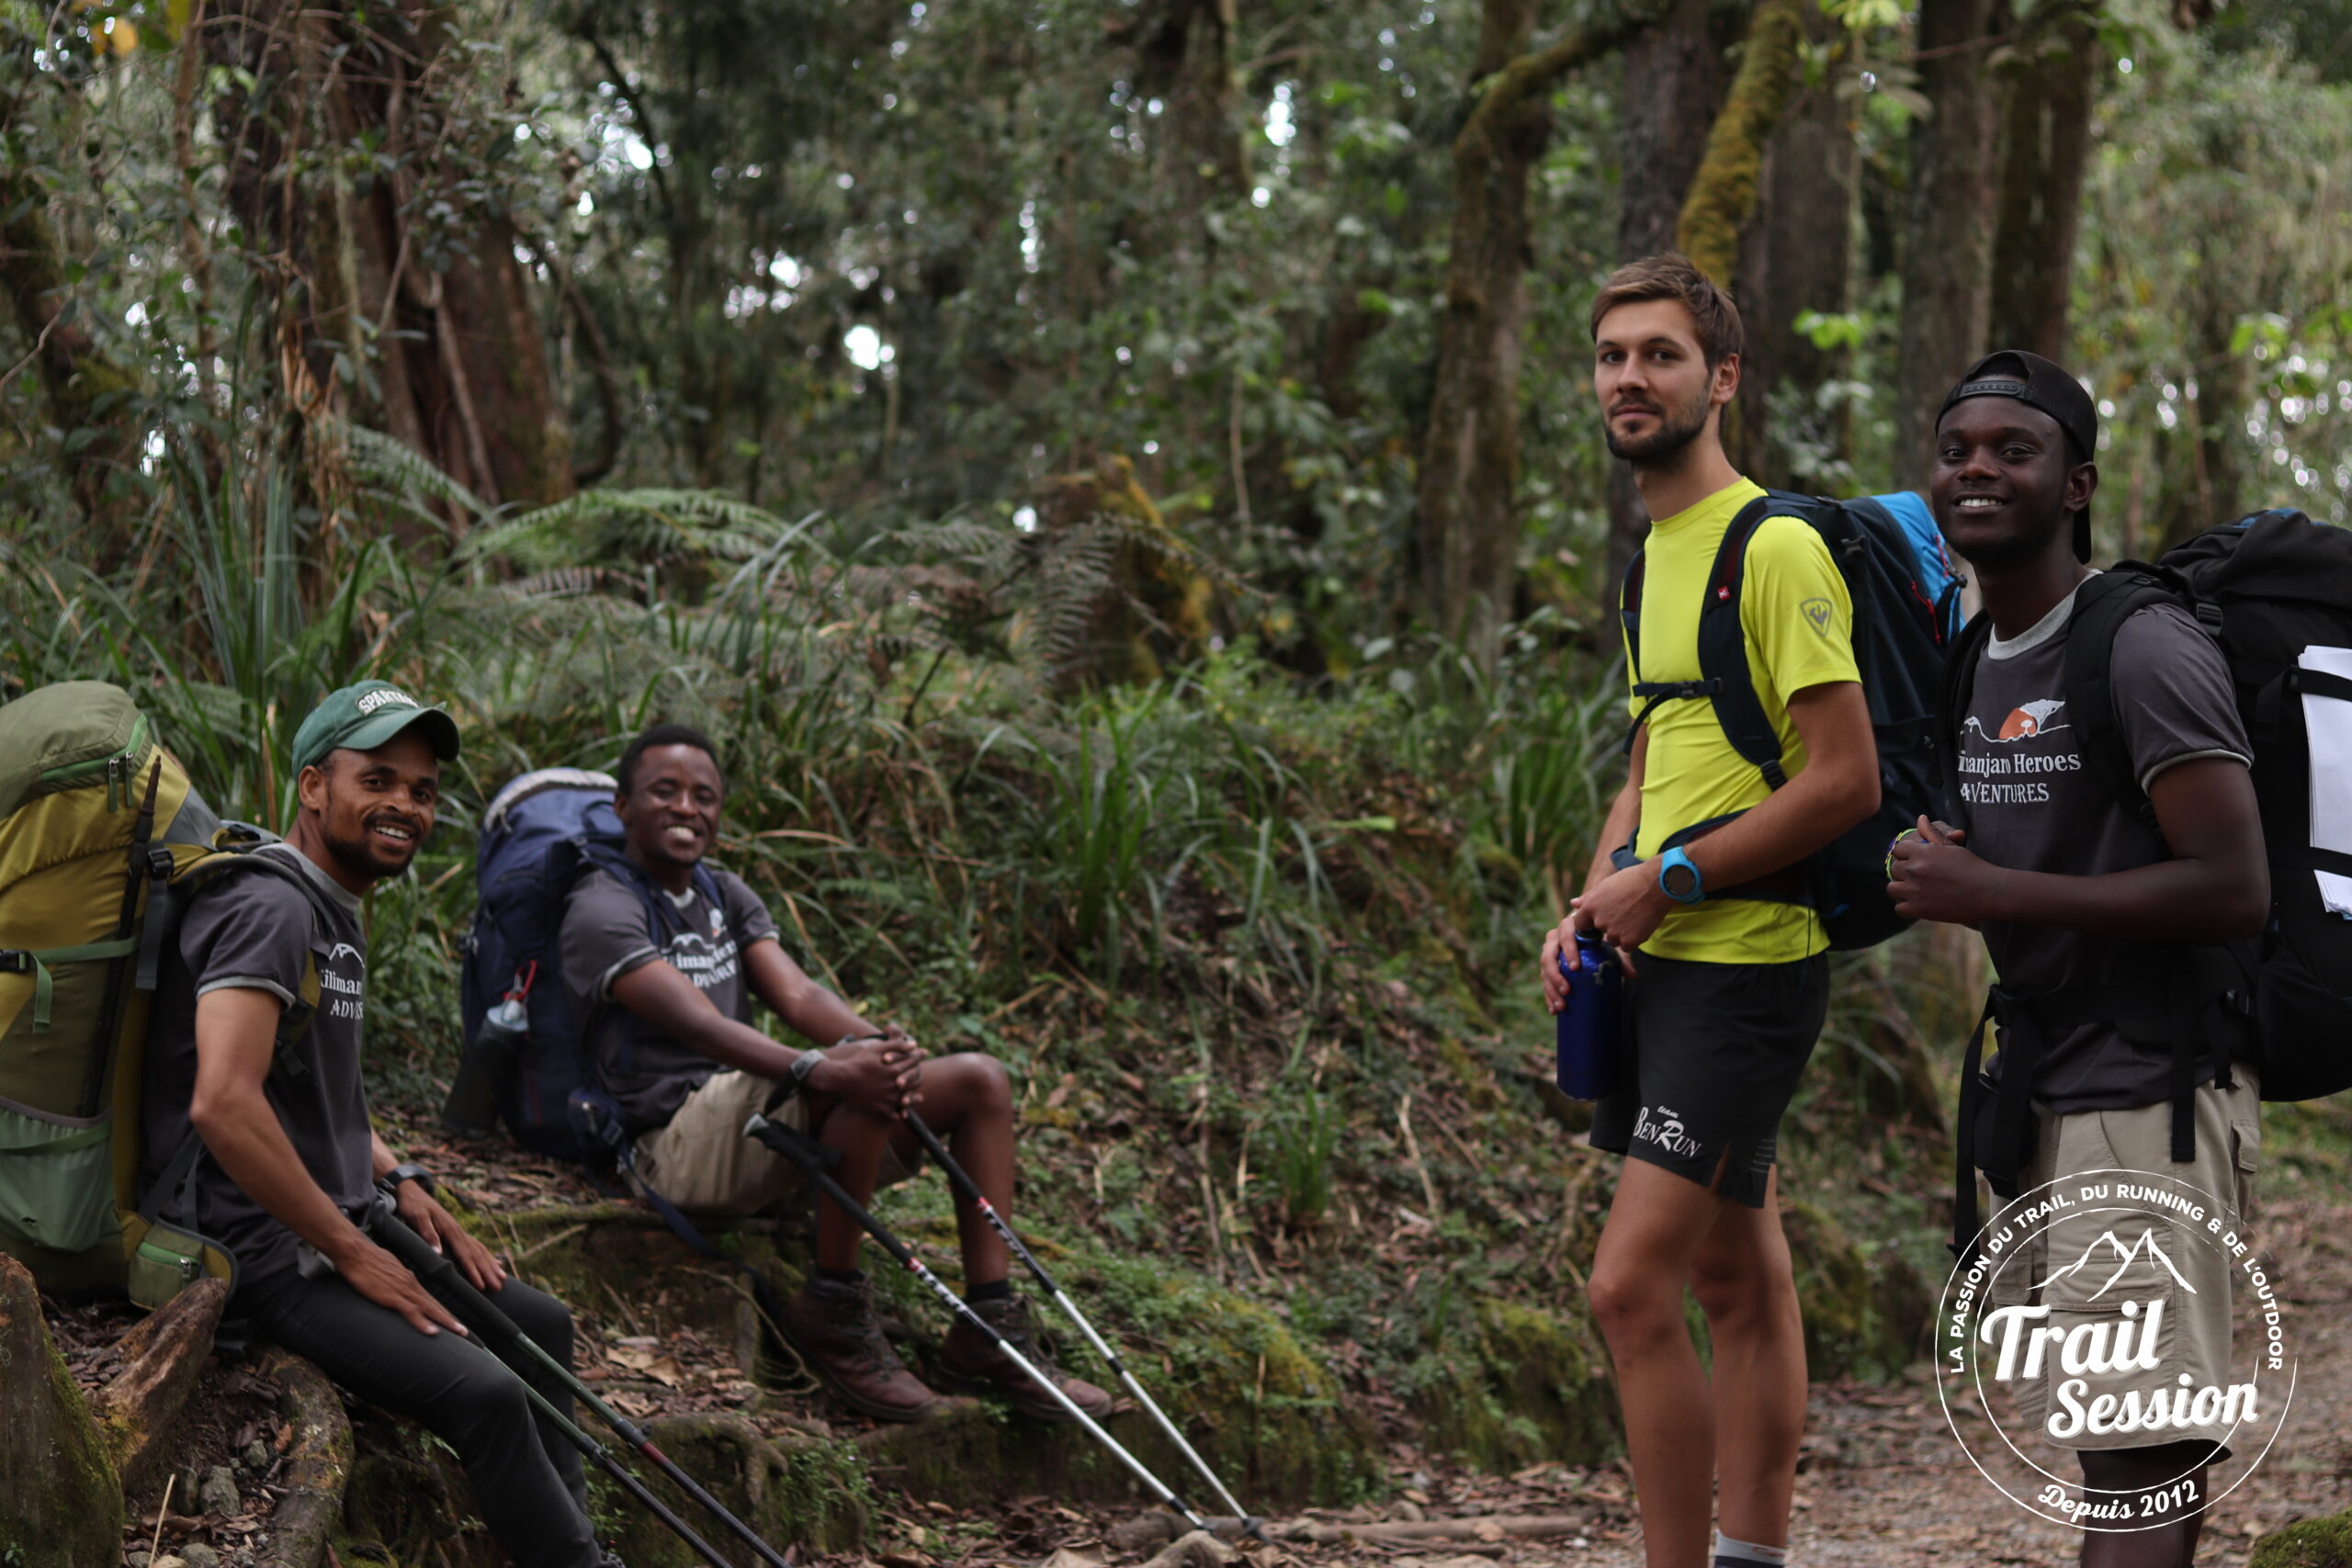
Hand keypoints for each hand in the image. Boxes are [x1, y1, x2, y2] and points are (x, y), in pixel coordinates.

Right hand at [332, 1233, 468, 1337]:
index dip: (442, 1312)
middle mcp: (411, 1285)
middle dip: (451, 1320)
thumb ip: (395, 1279)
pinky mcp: (391, 1296)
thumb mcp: (387, 1270)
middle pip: (435, 1306)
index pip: (430, 1299)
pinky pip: (410, 1311)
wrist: (355, 1252)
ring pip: (429, 1309)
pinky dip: (422, 1322)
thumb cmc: (366, 1259)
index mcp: (410, 1280)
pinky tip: (433, 1332)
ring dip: (446, 1322)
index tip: (453, 1322)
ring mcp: (403, 1290)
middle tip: (466, 1333)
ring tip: (460, 1333)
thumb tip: (398, 1285)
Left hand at [396, 1183, 507, 1291]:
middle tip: (498, 1287)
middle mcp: (458, 1231)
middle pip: (477, 1254)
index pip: (465, 1254)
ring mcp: (459, 1232)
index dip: (473, 1271)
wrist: (412, 1192)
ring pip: (480, 1251)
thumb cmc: (412, 1206)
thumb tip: (438, 1252)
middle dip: (488, 1272)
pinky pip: (476, 1246)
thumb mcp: (417, 1218)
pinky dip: (488, 1256)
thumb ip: (428, 1234)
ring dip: (491, 1266)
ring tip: (503, 1279)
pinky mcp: (456, 1233)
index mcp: (450, 1229)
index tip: (481, 1286)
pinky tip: (496, 1263)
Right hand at [808, 1036, 927, 1117]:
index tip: (923, 1053)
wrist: (840, 1080)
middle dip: (917, 1078)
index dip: (918, 1057)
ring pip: (907, 1101)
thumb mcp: (876, 1049)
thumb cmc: (858, 1062)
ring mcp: (888, 1099)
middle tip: (919, 1077)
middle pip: (914, 1083)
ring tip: (914, 1097)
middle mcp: (894, 1086)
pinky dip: (898, 1114)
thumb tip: (913, 1044)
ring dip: (911, 1099)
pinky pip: (895, 1116)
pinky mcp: (880, 1111)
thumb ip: (896, 1045)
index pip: (913, 1063)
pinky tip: (901, 1112)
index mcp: (894, 1070)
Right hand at [1539, 915, 1636, 1010]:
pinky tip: (1554, 1010)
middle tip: (1567, 991)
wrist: (1590, 940)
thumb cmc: (1600, 940)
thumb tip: (1632, 975)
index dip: (1568, 950)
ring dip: (1551, 990)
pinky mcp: (1547, 968)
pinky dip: (1549, 997)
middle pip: (1548, 956)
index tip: (1576, 968)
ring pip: (1544, 971)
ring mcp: (1549, 954)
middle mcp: (1554, 939)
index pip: (1566, 936)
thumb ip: (1622, 959)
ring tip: (1562, 1006)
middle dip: (1556, 975)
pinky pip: (1545, 982)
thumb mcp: (1611, 947)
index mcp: (1569, 927)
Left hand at [1570, 861, 1673, 956]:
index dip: (1591, 922)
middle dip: (1609, 926)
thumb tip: (1573, 903)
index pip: (1581, 924)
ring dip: (1621, 934)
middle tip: (1624, 912)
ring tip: (1633, 917)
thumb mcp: (1606, 885)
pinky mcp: (1630, 941)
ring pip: (1614, 940)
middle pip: (1600, 932)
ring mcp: (1614, 933)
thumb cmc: (1631, 880)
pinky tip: (1640, 925)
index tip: (1602, 918)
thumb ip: (1588, 898)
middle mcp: (1599, 921)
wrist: (1657, 884)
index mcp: (1590, 907)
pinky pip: (1627, 946)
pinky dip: (1633, 939)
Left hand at [1887, 815, 2000, 925]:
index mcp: (1922, 852)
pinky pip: (1899, 909)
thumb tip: (1920, 818)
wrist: (1989, 893)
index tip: (1915, 862)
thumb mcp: (1952, 848)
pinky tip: (1919, 905)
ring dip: (1901, 890)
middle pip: (1894, 869)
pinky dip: (1907, 908)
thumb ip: (1933, 834)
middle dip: (1904, 873)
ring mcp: (1915, 890)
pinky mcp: (1919, 909)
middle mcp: (1915, 869)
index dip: (1906, 856)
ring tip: (1915, 892)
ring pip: (1892, 889)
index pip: (1898, 850)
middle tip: (1919, 878)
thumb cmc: (1972, 868)